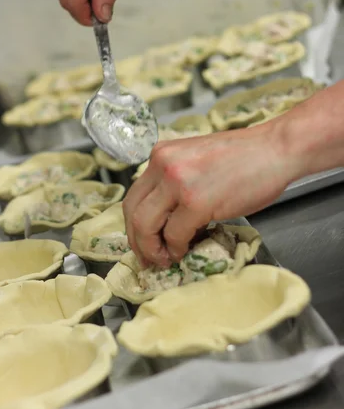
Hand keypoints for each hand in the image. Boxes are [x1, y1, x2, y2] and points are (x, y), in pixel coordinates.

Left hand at [123, 122, 298, 267]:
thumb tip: (163, 217)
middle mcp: (162, 164)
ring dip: (153, 249)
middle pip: (132, 211)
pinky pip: (175, 234)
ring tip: (166, 258)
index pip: (133, 195)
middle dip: (138, 241)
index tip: (143, 241)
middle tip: (149, 257)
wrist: (275, 149)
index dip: (135, 224)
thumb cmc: (244, 156)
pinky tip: (185, 249)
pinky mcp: (196, 202)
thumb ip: (174, 182)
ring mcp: (177, 182)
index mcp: (161, 154)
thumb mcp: (195, 160)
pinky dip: (177, 248)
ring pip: (145, 225)